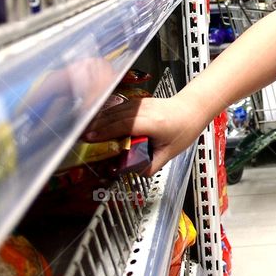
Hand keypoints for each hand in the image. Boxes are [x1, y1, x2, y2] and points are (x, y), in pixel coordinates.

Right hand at [85, 95, 209, 174]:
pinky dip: (107, 114)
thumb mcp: (170, 153)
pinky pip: (119, 107)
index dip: (106, 131)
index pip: (125, 126)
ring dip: (100, 119)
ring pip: (116, 110)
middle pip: (116, 116)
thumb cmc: (184, 128)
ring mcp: (142, 104)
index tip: (92, 138)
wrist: (193, 109)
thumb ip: (152, 165)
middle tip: (83, 137)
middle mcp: (146, 110)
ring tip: (87, 130)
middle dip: (97, 126)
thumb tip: (136, 173)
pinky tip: (99, 122)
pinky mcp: (139, 102)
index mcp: (154, 123)